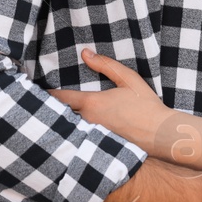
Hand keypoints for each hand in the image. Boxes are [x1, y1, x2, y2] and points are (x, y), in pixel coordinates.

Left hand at [50, 49, 176, 153]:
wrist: (161, 134)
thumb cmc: (146, 105)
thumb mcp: (128, 79)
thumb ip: (105, 65)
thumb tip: (85, 53)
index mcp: (92, 103)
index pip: (61, 97)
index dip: (49, 94)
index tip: (40, 92)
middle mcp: (87, 121)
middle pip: (61, 115)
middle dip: (52, 110)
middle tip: (40, 105)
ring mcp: (92, 137)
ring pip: (70, 129)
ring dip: (63, 123)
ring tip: (52, 120)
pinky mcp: (99, 149)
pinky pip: (80, 140)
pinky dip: (74, 136)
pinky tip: (71, 135)